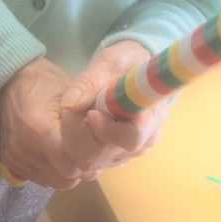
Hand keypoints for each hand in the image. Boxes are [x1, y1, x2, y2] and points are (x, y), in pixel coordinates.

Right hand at [0, 57, 83, 189]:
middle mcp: (24, 149)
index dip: (87, 159)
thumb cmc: (47, 83)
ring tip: (75, 153)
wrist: (13, 80)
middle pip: (64, 177)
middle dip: (80, 168)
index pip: (71, 164)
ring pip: (53, 181)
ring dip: (67, 172)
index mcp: (39, 130)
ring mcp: (15, 158)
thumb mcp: (71, 96)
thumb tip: (105, 145)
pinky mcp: (11, 163)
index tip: (95, 149)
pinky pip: (40, 179)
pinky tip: (59, 155)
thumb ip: (86, 122)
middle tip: (89, 152)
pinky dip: (53, 171)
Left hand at [59, 40, 170, 176]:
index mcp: (152, 116)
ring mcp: (128, 152)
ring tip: (77, 109)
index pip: (131, 138)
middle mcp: (143, 141)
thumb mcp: (111, 61)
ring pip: (90, 160)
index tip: (90, 112)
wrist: (134, 70)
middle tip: (73, 106)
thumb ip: (90, 81)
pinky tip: (80, 119)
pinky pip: (87, 160)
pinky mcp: (113, 156)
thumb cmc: (128, 63)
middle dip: (79, 131)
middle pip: (103, 154)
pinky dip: (75, 142)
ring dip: (74, 136)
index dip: (106, 129)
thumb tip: (69, 104)